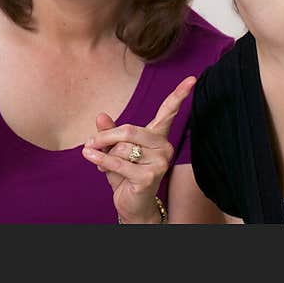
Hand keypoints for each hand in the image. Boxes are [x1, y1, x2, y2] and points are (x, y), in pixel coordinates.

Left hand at [82, 75, 196, 222]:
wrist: (132, 204)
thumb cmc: (125, 173)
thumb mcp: (116, 149)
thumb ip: (110, 132)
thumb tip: (100, 116)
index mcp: (158, 136)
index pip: (169, 112)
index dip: (180, 94)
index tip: (192, 78)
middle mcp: (164, 147)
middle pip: (129, 130)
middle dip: (105, 137)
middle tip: (91, 143)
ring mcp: (160, 162)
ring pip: (122, 148)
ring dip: (104, 155)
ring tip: (102, 163)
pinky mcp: (149, 176)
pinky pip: (119, 163)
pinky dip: (101, 160)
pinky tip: (91, 158)